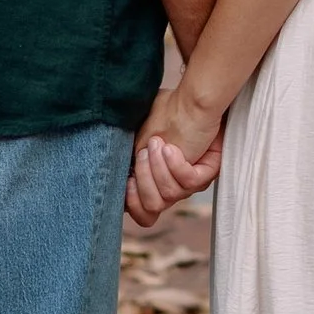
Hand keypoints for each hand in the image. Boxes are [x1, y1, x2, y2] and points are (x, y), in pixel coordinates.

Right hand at [124, 85, 223, 227]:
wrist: (192, 100)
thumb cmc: (166, 114)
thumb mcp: (138, 138)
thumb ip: (128, 160)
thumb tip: (109, 176)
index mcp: (155, 183)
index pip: (144, 213)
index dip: (132, 203)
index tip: (128, 180)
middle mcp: (173, 187)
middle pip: (152, 208)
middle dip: (144, 178)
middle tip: (145, 152)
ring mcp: (189, 184)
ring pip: (168, 196)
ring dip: (158, 166)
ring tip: (158, 143)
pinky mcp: (205, 174)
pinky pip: (187, 182)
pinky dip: (175, 164)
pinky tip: (171, 148)